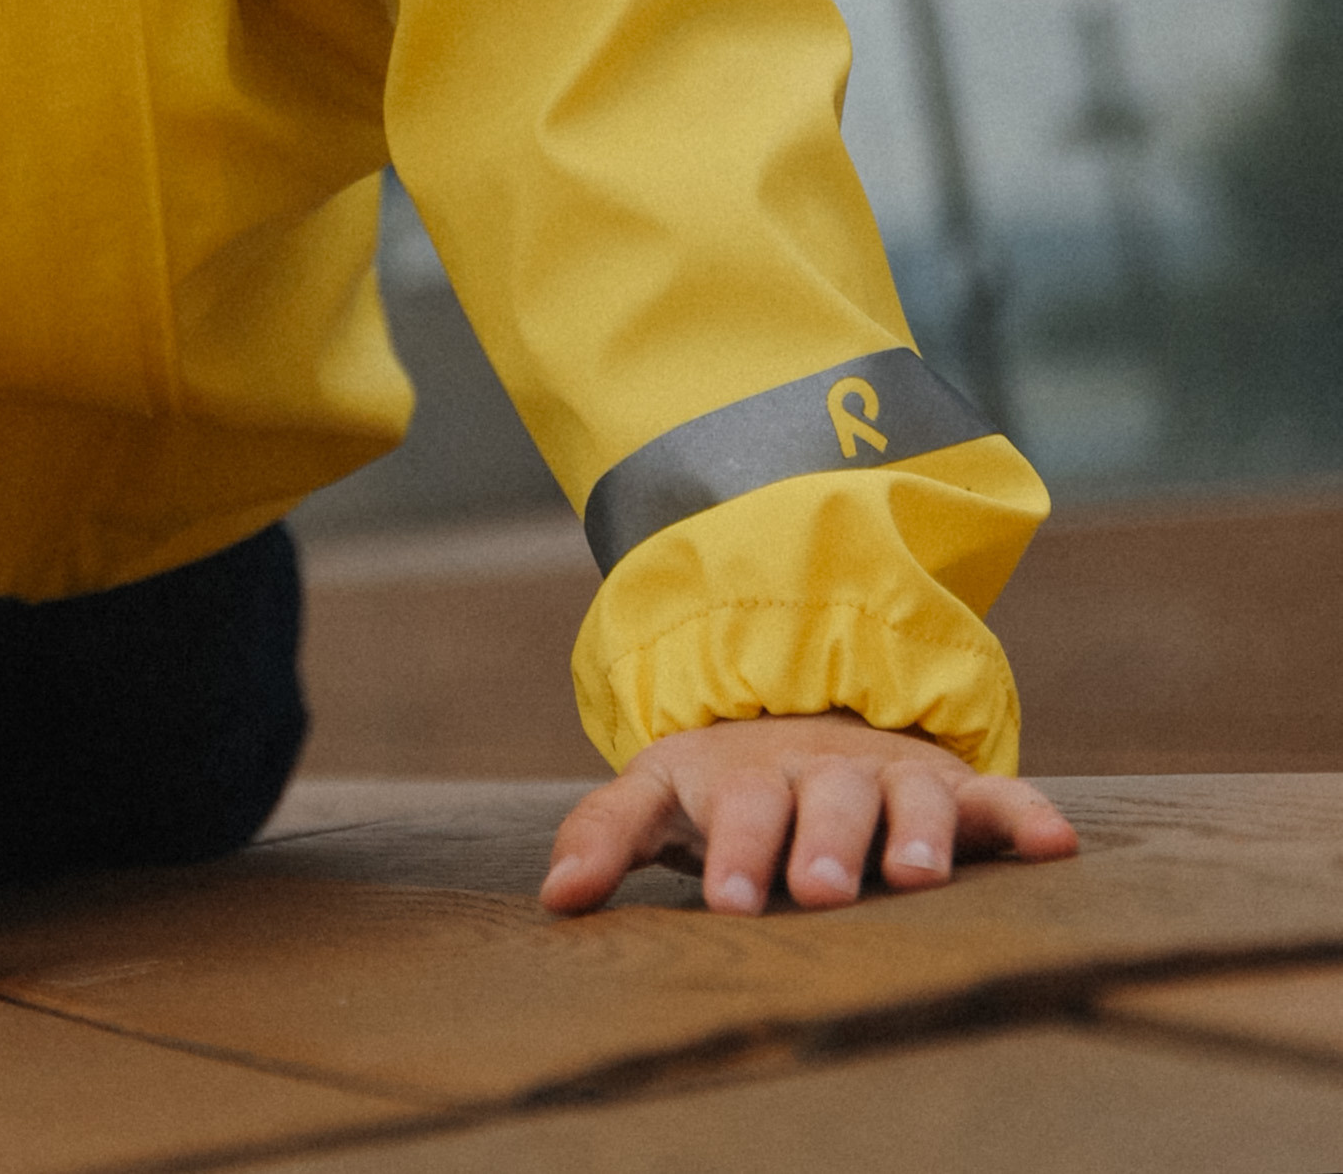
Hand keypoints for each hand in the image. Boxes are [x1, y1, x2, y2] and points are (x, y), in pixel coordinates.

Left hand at [541, 712, 1076, 917]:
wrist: (803, 711)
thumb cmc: (727, 780)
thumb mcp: (659, 793)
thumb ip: (606, 836)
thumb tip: (556, 898)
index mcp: (750, 776)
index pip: (740, 811)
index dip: (737, 853)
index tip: (731, 901)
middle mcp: (826, 771)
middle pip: (826, 801)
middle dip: (823, 845)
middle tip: (819, 890)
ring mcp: (893, 776)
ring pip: (910, 799)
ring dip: (916, 833)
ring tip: (914, 877)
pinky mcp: (955, 788)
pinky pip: (998, 798)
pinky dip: (1028, 815)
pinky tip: (1056, 843)